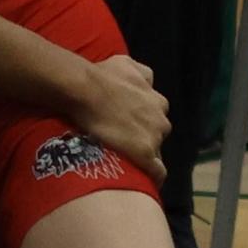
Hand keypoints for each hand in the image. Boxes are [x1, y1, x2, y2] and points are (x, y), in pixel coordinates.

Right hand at [74, 55, 169, 186]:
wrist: (86, 91)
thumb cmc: (103, 76)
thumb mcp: (125, 64)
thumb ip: (141, 73)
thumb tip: (147, 80)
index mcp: (157, 100)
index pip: (156, 118)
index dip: (143, 124)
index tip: (130, 129)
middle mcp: (161, 118)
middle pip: (157, 135)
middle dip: (145, 139)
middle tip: (123, 144)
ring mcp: (154, 137)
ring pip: (156, 152)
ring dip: (145, 155)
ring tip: (126, 162)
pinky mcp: (145, 154)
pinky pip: (157, 171)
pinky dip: (153, 177)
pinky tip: (145, 183)